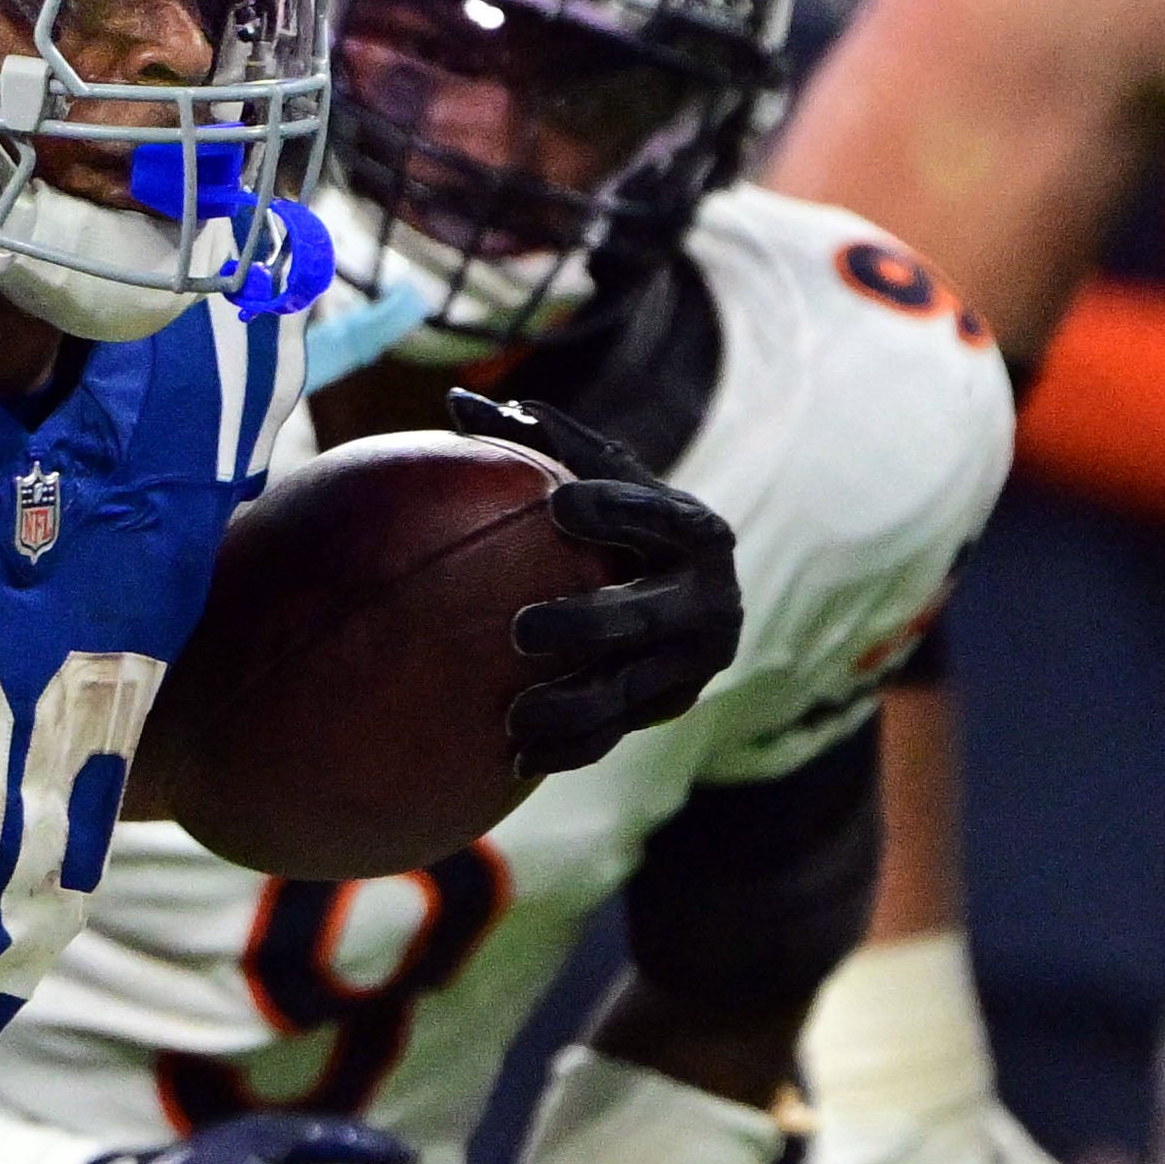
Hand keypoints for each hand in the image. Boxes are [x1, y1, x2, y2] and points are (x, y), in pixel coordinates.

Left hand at [448, 388, 741, 773]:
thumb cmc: (617, 521)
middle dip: (590, 623)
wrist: (684, 593)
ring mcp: (694, 659)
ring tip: (512, 717)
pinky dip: (571, 748)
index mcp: (693, 531)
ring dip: (573, 705)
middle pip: (646, 616)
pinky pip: (618, 732)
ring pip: (631, 688)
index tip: (559, 502)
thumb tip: (456, 402)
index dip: (616, 508)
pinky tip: (516, 761)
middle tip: (522, 629)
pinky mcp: (672, 704)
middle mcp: (708, 597)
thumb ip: (538, 444)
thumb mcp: (598, 479)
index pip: (658, 515)